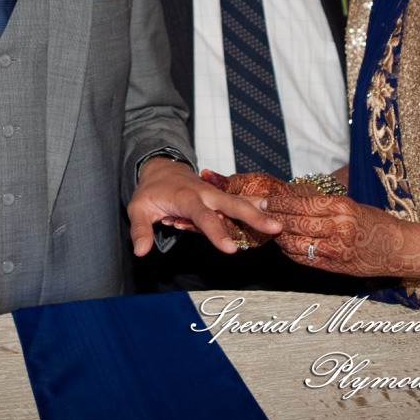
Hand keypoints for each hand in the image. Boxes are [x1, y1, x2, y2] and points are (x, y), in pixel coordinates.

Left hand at [127, 157, 281, 256]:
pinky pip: (239, 204)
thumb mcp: (138, 208)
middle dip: (254, 216)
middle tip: (275, 228)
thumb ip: (140, 230)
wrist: (161, 167)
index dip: (216, 233)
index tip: (230, 249)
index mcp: (187, 197)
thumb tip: (141, 252)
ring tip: (282, 224)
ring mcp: (215, 195)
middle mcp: (206, 194)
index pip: (203, 217)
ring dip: (260, 212)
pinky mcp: (220, 198)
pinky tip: (273, 219)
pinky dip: (256, 209)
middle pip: (233, 205)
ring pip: (241, 202)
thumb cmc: (151, 190)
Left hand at [263, 191, 410, 277]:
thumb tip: (293, 200)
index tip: (267, 200)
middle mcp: (339, 228)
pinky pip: (305, 259)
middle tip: (259, 212)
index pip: (303, 204)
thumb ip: (324, 205)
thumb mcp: (351, 205)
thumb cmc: (374, 223)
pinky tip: (284, 245)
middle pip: (297, 223)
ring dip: (280, 236)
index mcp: (342, 208)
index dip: (281, 202)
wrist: (398, 249)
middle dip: (275, 217)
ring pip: (297, 242)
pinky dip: (291, 252)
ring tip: (269, 229)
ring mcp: (337, 250)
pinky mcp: (335, 267)